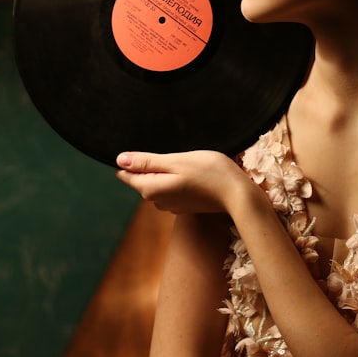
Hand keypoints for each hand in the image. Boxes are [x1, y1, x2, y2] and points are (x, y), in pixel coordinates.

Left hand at [115, 150, 254, 214]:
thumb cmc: (209, 172)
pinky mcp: (184, 205)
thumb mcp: (176, 161)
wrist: (238, 195)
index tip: (146, 151)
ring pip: (158, 183)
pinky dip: (176, 179)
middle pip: (143, 179)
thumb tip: (120, 160)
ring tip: (181, 161)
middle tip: (170, 152)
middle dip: (149, 165)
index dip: (131, 160)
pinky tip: (190, 172)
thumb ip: (146, 162)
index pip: (126, 175)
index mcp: (151, 189)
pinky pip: (171, 189)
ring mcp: (172, 205)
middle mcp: (158, 201)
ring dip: (164, 171)